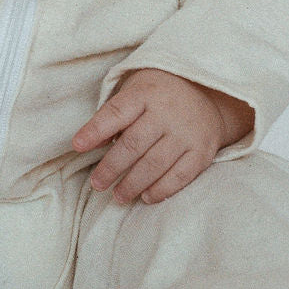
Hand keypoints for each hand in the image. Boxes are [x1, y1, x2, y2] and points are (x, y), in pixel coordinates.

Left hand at [72, 68, 251, 204]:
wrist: (211, 93)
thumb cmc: (160, 95)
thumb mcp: (135, 91)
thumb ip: (113, 115)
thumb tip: (87, 143)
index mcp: (146, 93)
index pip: (116, 113)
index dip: (95, 130)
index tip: (77, 145)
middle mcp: (167, 112)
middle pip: (133, 144)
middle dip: (111, 167)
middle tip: (97, 184)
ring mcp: (187, 132)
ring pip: (154, 164)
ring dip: (132, 184)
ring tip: (117, 196)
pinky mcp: (203, 151)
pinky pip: (180, 176)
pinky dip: (161, 190)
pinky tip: (146, 197)